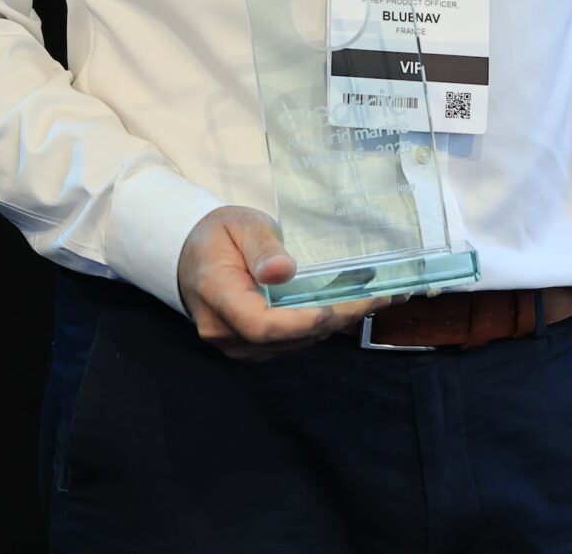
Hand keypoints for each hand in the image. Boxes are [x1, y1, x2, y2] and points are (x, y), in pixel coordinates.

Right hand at [174, 204, 391, 360]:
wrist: (192, 256)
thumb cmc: (218, 235)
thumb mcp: (241, 225)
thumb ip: (262, 247)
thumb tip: (283, 270)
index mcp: (217, 296)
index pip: (260, 324)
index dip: (300, 322)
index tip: (334, 309)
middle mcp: (226, 331)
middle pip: (286, 338)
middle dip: (336, 319)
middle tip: (380, 297)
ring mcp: (239, 345)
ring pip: (295, 344)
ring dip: (336, 324)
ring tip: (377, 300)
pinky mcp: (254, 348)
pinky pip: (292, 343)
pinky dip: (323, 327)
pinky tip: (351, 308)